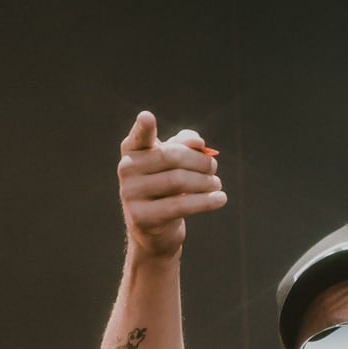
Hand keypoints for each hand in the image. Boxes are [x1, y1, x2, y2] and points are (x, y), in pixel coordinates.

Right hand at [117, 111, 225, 258]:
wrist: (155, 231)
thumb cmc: (167, 189)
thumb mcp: (175, 164)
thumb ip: (185, 145)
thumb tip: (198, 142)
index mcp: (132, 151)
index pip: (139, 137)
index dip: (143, 127)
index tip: (148, 117)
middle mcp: (126, 169)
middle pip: (171, 157)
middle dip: (199, 160)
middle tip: (213, 166)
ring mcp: (130, 194)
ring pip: (177, 181)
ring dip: (205, 181)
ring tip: (217, 184)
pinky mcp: (141, 217)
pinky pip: (180, 205)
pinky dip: (206, 201)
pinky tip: (221, 199)